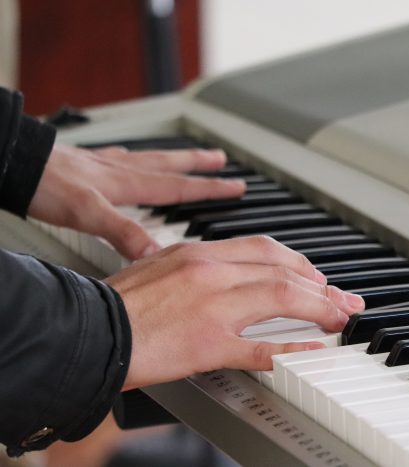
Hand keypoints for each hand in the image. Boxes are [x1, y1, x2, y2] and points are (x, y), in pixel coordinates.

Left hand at [28, 144, 245, 259]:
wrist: (12, 163)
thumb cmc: (45, 186)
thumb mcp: (88, 214)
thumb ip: (123, 232)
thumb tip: (157, 253)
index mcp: (129, 184)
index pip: (180, 187)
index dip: (210, 188)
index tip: (236, 186)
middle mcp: (122, 171)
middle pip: (171, 166)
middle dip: (199, 165)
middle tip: (221, 160)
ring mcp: (106, 165)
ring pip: (151, 159)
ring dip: (175, 158)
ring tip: (191, 154)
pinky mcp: (88, 164)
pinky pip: (124, 158)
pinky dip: (137, 159)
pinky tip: (131, 161)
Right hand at [105, 237, 364, 389]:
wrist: (84, 331)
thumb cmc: (113, 304)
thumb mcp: (155, 267)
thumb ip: (191, 266)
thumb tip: (219, 273)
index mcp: (198, 252)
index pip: (265, 249)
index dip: (299, 263)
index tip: (316, 276)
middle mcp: (211, 271)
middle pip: (283, 269)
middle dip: (321, 284)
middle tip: (342, 298)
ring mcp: (213, 307)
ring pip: (282, 296)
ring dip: (319, 307)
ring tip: (339, 317)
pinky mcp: (208, 344)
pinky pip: (262, 347)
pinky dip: (293, 348)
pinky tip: (314, 349)